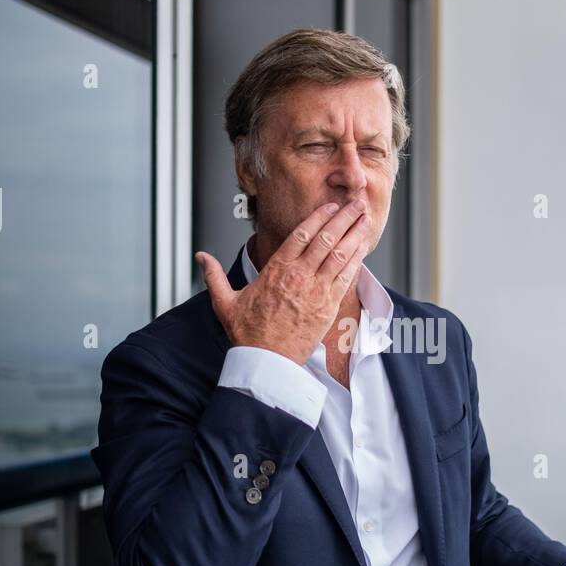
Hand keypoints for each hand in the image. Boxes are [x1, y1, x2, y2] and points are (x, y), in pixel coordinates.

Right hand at [195, 200, 370, 364]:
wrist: (266, 362)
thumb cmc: (248, 334)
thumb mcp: (224, 301)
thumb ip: (213, 276)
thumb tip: (200, 256)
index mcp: (275, 270)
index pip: (301, 235)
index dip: (319, 217)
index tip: (330, 206)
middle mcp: (298, 276)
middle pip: (325, 239)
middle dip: (344, 218)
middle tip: (357, 203)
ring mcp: (315, 290)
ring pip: (339, 254)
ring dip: (354, 234)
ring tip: (365, 218)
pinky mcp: (328, 306)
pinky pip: (346, 277)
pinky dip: (356, 260)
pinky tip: (363, 247)